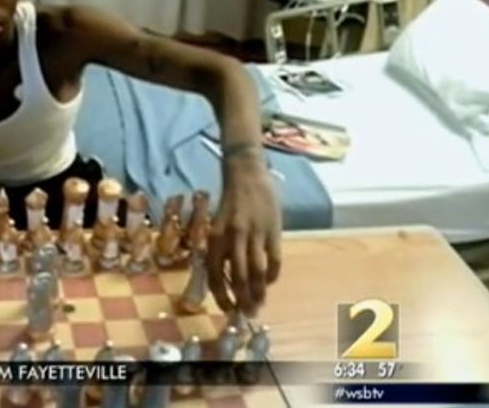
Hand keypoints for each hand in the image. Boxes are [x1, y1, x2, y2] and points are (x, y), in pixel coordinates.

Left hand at [206, 155, 282, 316]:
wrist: (246, 173)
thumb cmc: (230, 201)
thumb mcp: (217, 225)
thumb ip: (220, 248)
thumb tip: (224, 277)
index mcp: (215, 237)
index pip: (215, 274)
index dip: (221, 295)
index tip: (227, 308)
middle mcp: (233, 237)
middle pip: (237, 277)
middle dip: (242, 299)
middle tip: (247, 314)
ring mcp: (254, 234)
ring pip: (256, 272)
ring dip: (258, 292)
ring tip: (259, 305)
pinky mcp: (272, 230)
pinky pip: (274, 259)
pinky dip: (272, 275)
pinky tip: (270, 282)